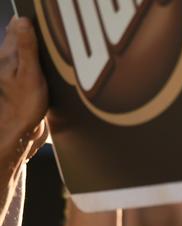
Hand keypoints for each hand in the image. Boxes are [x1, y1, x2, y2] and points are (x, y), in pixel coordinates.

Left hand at [0, 17, 47, 159]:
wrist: (22, 132)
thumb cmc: (25, 106)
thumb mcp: (30, 74)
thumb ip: (27, 48)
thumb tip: (24, 21)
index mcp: (7, 56)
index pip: (17, 27)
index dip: (32, 21)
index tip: (48, 20)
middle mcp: (9, 62)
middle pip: (23, 38)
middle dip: (37, 33)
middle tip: (56, 33)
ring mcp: (17, 73)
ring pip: (29, 51)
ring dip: (41, 48)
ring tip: (56, 50)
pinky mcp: (26, 84)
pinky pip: (35, 66)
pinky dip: (43, 63)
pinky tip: (53, 68)